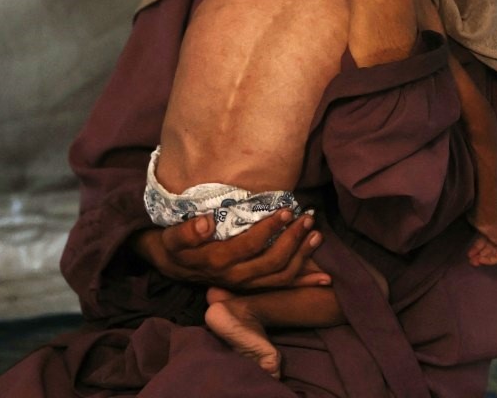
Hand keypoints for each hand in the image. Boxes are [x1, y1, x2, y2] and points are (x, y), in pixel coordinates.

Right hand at [133, 210, 328, 291]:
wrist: (171, 265)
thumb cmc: (173, 245)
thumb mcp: (171, 237)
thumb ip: (187, 231)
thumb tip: (206, 221)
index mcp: (219, 262)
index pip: (250, 246)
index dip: (269, 229)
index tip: (285, 210)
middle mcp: (236, 277)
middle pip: (273, 263)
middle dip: (293, 240)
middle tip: (306, 218)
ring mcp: (246, 285)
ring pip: (281, 276)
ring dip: (302, 257)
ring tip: (317, 235)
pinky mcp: (253, 287)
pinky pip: (282, 287)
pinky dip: (304, 282)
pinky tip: (325, 278)